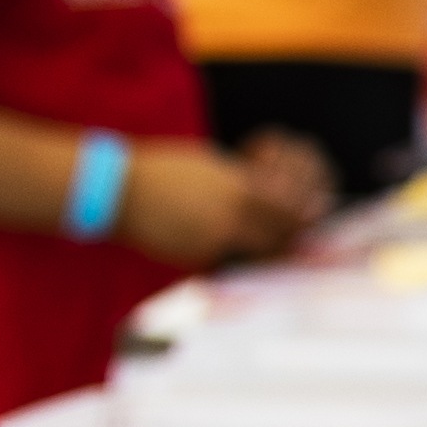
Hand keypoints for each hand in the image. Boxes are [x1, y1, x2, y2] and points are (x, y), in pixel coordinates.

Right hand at [117, 136, 323, 268]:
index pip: (287, 210)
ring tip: (272, 255)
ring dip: (266, 256)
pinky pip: (226, 261)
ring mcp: (213, 238)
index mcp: (237, 188)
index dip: (301, 219)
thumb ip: (240, 181)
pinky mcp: (195, 255)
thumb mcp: (208, 164)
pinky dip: (236, 261)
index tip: (310, 222)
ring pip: (255, 255)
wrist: (117, 189)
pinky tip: (236, 258)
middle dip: (290, 242)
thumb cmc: (163, 170)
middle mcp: (230, 215)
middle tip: (301, 246)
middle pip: (278, 238)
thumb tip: (269, 192)